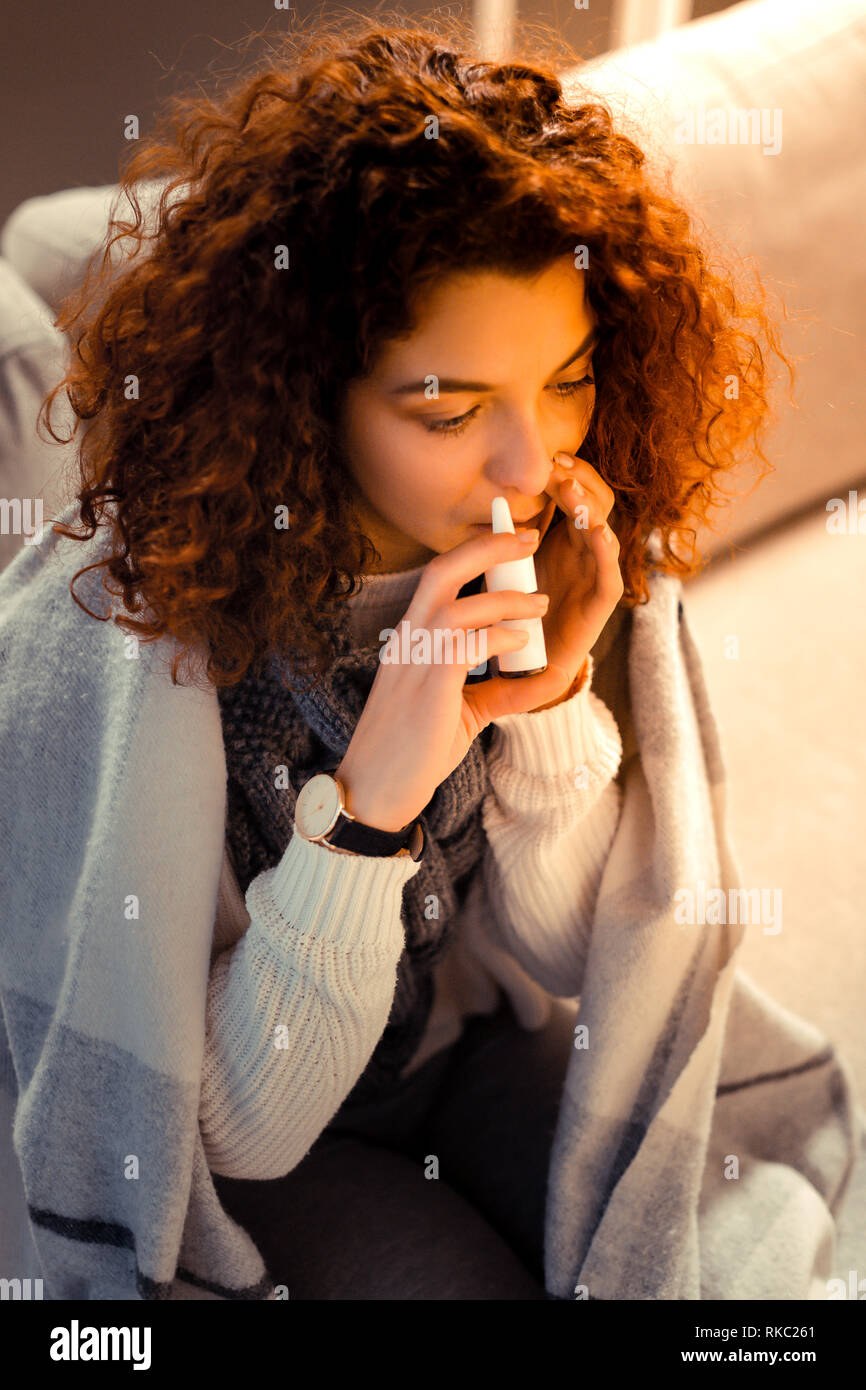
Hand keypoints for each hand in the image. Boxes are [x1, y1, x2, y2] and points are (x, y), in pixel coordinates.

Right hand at [335, 527, 581, 831]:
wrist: (375, 789)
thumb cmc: (412, 751)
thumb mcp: (461, 711)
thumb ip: (496, 689)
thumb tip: (538, 677)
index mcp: (410, 639)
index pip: (439, 578)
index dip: (474, 553)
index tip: (512, 541)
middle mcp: (408, 640)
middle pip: (443, 571)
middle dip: (488, 547)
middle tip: (530, 538)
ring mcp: (414, 663)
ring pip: (458, 606)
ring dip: (506, 599)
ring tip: (541, 603)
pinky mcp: (427, 689)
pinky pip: (464, 646)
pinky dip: (497, 638)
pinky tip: (520, 645)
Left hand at [518, 450, 623, 710]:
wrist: (526, 667)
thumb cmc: (515, 611)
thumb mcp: (506, 566)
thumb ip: (505, 537)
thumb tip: (488, 497)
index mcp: (564, 537)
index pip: (576, 493)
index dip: (568, 473)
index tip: (549, 457)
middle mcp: (584, 551)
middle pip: (595, 502)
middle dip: (581, 481)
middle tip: (559, 466)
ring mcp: (596, 575)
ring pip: (604, 531)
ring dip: (589, 508)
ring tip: (571, 491)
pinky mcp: (600, 604)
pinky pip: (610, 575)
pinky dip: (606, 552)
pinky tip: (596, 533)